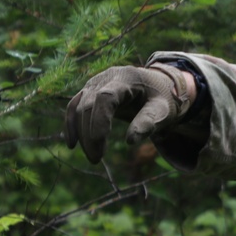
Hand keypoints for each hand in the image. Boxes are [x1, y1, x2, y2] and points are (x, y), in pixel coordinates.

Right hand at [65, 63, 194, 162]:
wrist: (159, 86)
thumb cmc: (163, 98)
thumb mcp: (163, 110)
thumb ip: (149, 122)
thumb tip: (130, 141)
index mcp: (127, 77)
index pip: (105, 98)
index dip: (98, 122)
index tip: (99, 147)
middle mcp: (107, 76)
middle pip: (89, 105)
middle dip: (89, 134)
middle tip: (96, 159)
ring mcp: (95, 82)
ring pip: (78, 107)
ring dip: (81, 133)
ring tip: (93, 156)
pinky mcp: (89, 91)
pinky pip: (74, 106)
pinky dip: (72, 124)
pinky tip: (72, 144)